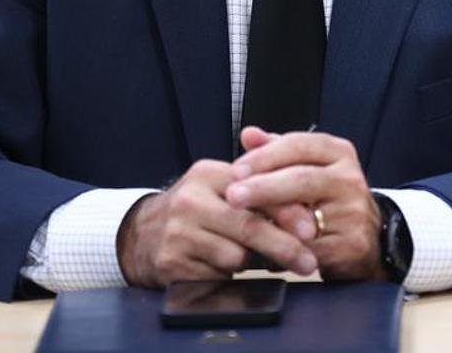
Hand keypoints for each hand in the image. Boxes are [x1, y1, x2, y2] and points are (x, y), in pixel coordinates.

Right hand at [116, 158, 317, 287]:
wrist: (140, 234)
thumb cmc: (194, 211)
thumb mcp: (220, 189)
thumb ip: (259, 190)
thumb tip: (306, 209)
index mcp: (208, 174)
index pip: (256, 192)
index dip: (288, 212)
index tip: (311, 230)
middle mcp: (190, 201)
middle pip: (249, 227)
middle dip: (284, 247)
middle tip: (308, 263)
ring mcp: (178, 233)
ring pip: (236, 257)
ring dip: (251, 264)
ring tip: (245, 258)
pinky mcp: (171, 263)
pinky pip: (216, 277)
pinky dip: (227, 277)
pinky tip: (218, 267)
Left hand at [228, 126, 385, 281]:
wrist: (367, 238)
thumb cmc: (327, 199)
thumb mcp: (307, 168)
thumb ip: (276, 151)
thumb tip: (248, 135)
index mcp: (338, 152)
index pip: (298, 145)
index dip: (264, 156)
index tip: (235, 170)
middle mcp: (350, 179)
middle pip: (302, 179)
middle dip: (262, 187)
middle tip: (232, 196)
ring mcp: (354, 212)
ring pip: (305, 217)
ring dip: (269, 223)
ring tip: (241, 225)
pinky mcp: (352, 244)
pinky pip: (309, 248)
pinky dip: (283, 251)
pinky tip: (262, 252)